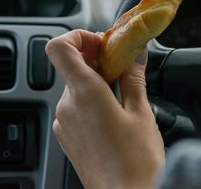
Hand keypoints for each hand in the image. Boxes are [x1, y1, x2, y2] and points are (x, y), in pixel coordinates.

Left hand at [46, 29, 164, 188]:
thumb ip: (133, 77)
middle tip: (121, 66)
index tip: (101, 43)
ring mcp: (63, 123)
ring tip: (121, 93)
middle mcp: (66, 106)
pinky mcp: (66, 137)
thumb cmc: (135, 163)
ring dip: (94, 82)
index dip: (78, 37)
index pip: (59, 47)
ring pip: (74, 88)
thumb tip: (135, 54)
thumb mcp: (141, 113)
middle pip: (70, 66)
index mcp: (84, 93)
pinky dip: (89, 101)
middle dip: (95, 61)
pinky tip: (112, 113)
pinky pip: (74, 108)